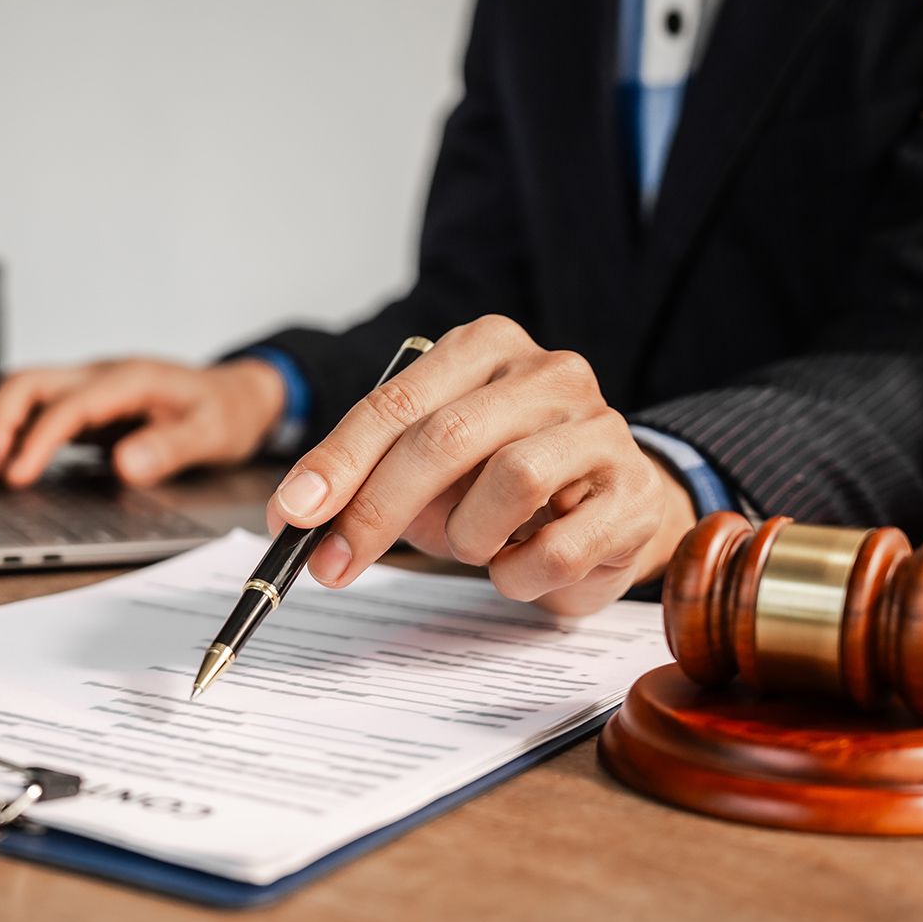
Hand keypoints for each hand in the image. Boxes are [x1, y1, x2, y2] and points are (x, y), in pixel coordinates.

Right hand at [0, 357, 284, 487]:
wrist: (238, 395)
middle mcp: (101, 376)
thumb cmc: (225, 412)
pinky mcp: (87, 406)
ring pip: (26, 392)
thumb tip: (123, 466)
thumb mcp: (211, 434)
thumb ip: (168, 449)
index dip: (36, 440)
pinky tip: (7, 465)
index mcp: (129, 380)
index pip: (67, 405)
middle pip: (28, 382)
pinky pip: (39, 410)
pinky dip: (15, 432)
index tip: (16, 477)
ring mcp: (91, 389)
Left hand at [267, 315, 695, 615]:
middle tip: (334, 565)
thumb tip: (302, 517)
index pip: (396, 402)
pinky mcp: (631, 492)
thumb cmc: (508, 481)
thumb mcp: (435, 465)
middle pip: (444, 438)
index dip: (337, 462)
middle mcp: (548, 373)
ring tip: (474, 548)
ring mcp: (599, 428)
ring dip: (467, 537)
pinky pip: (556, 548)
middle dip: (377, 510)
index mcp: (486, 348)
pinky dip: (518, 573)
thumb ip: (375, 477)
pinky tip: (518, 567)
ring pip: (509, 483)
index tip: (291, 514)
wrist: (621, 504)